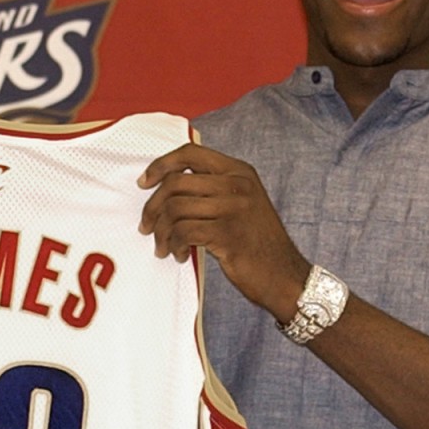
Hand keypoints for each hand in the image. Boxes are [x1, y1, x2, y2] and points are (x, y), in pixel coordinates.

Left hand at [137, 143, 308, 319]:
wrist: (284, 276)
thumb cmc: (257, 243)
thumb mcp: (241, 204)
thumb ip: (213, 189)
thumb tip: (167, 188)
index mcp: (239, 171)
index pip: (190, 153)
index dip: (160, 165)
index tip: (144, 183)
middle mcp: (237, 184)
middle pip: (175, 183)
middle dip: (152, 207)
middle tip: (147, 227)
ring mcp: (234, 208)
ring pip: (175, 209)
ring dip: (162, 232)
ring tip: (164, 247)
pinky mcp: (228, 234)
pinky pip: (184, 232)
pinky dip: (175, 245)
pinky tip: (179, 255)